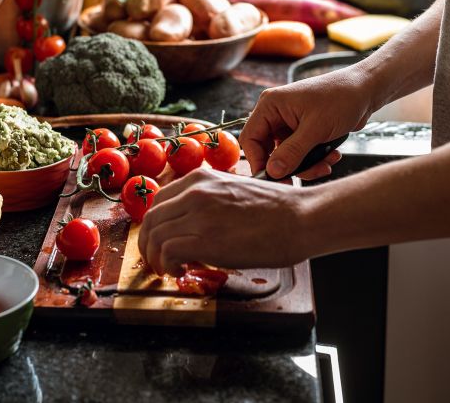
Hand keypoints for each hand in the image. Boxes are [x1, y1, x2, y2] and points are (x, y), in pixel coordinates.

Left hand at [137, 168, 310, 275]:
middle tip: (156, 260)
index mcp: (201, 178)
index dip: (156, 224)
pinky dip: (167, 265)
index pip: (159, 200)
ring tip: (168, 270)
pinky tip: (180, 271)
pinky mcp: (205, 239)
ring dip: (155, 258)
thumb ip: (210, 200)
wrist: (301, 217)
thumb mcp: (235, 191)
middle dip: (149, 243)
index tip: (160, 239)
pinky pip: (167, 252)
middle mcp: (195, 192)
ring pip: (155, 236)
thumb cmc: (277, 208)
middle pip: (151, 219)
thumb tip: (195, 223)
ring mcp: (198, 215)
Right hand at [241, 68, 373, 178]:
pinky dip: (315, 159)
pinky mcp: (304, 130)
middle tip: (302, 177)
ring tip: (326, 164)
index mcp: (271, 105)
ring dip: (306, 164)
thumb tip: (272, 172)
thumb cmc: (341, 97)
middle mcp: (277, 114)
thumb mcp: (316, 128)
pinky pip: (301, 153)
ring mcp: (290, 123)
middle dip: (288, 166)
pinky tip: (332, 156)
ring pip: (287, 155)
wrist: (366, 90)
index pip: (251, 139)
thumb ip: (292, 152)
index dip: (258, 161)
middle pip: (268, 150)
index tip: (273, 178)